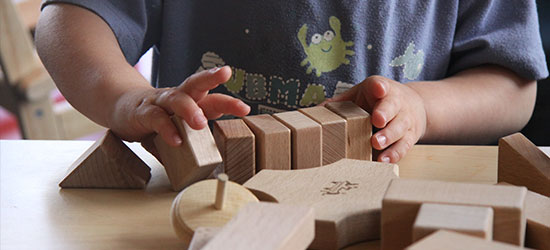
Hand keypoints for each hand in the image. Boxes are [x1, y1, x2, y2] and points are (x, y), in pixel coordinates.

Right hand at [110, 66, 249, 145]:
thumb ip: (188, 148)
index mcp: (190, 103)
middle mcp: (177, 98)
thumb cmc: (155, 119)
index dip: (229, 103)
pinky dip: (166, 128)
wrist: (120, 108)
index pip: (212, 100)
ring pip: (176, 98)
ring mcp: (159, 102)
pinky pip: (155, 118)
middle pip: (195, 84)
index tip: (245, 108)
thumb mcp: (176, 132)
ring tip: (202, 123)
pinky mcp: (142, 111)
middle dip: (212, 79)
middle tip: (225, 79)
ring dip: (190, 109)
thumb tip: (203, 171)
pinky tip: (176, 140)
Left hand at [325, 76, 426, 162]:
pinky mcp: (410, 136)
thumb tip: (315, 111)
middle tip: (377, 121)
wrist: (412, 105)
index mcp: (380, 89)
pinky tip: (384, 160)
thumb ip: (340, 103)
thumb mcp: (360, 95)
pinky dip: (395, 153)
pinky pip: (404, 145)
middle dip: (385, 113)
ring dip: (389, 136)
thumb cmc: (377, 101)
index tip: (378, 89)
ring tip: (376, 144)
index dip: (379, 87)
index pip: (380, 85)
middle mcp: (396, 102)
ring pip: (399, 127)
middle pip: (392, 106)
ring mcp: (405, 119)